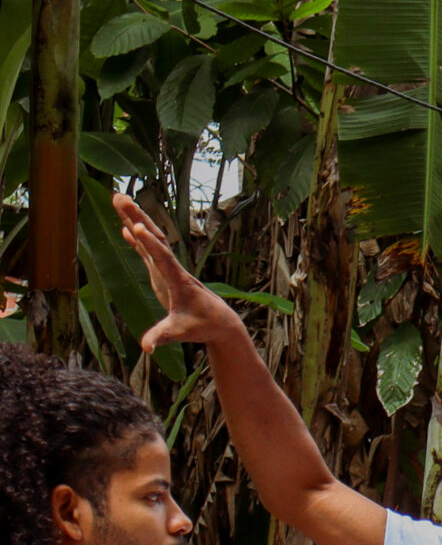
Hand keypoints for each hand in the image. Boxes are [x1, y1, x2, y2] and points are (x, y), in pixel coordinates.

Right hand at [113, 193, 246, 351]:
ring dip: (135, 218)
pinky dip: (138, 239)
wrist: (220, 322)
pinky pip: (149, 251)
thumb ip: (163, 337)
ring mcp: (168, 269)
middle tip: (119, 196)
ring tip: (119, 198)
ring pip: (151, 239)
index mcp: (177, 281)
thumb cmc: (202, 326)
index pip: (162, 258)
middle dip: (136, 216)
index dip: (149, 244)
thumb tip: (147, 348)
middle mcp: (173, 269)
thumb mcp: (181, 333)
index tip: (136, 227)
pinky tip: (126, 227)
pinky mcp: (164, 273)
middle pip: (154, 238)